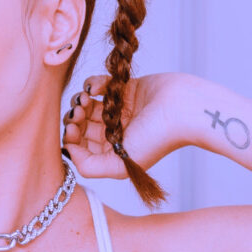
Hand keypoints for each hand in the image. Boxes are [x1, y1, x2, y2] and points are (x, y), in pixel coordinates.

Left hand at [62, 72, 188, 178]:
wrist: (183, 109)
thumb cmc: (156, 139)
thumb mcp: (119, 165)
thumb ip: (90, 166)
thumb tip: (67, 151)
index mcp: (112, 152)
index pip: (80, 146)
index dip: (71, 137)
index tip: (73, 129)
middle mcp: (114, 132)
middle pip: (80, 125)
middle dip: (74, 118)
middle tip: (78, 112)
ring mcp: (118, 110)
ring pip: (85, 105)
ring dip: (79, 101)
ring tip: (85, 99)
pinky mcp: (124, 89)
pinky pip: (98, 85)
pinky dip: (92, 84)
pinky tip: (97, 88)